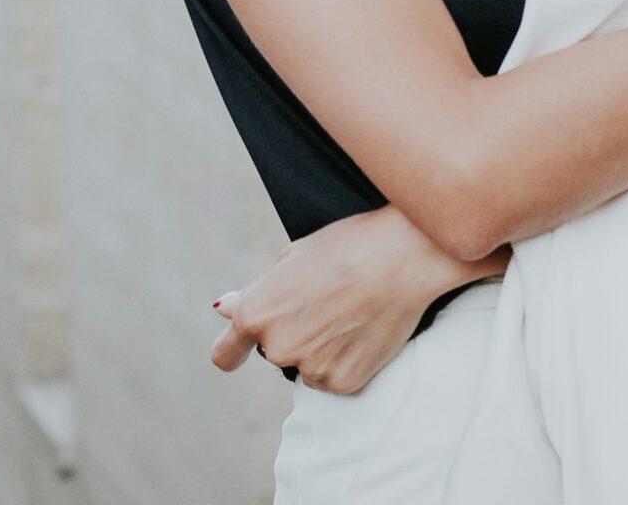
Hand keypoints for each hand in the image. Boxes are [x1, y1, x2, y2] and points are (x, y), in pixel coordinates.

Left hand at [210, 205, 506, 394]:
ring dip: (322, 348)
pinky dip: (347, 359)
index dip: (232, 352)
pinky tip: (364, 329)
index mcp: (255, 314)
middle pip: (278, 350)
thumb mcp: (291, 258)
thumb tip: (224, 309)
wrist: (403, 256)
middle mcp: (277, 348)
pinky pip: (336, 376)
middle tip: (328, 301)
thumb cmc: (347, 245)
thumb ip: (255, 292)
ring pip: (308, 364)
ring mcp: (311, 369)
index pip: (225, 354)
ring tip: (351, 311)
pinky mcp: (344, 383)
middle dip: (295, 332)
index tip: (237, 353)